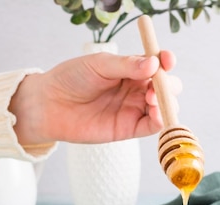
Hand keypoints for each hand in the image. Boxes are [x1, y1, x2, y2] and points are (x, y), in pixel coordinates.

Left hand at [10, 50, 179, 146]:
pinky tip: (156, 114)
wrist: (50, 105)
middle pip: (166, 87)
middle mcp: (136, 89)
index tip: (167, 60)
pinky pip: (152, 126)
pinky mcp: (129, 128)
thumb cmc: (71, 79)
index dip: (166, 61)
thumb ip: (126, 65)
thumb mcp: (99, 65)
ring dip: (165, 103)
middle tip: (156, 85)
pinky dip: (160, 121)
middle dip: (168, 85)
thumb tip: (154, 64)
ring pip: (163, 106)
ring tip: (151, 99)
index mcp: (131, 69)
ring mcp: (134, 108)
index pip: (158, 64)